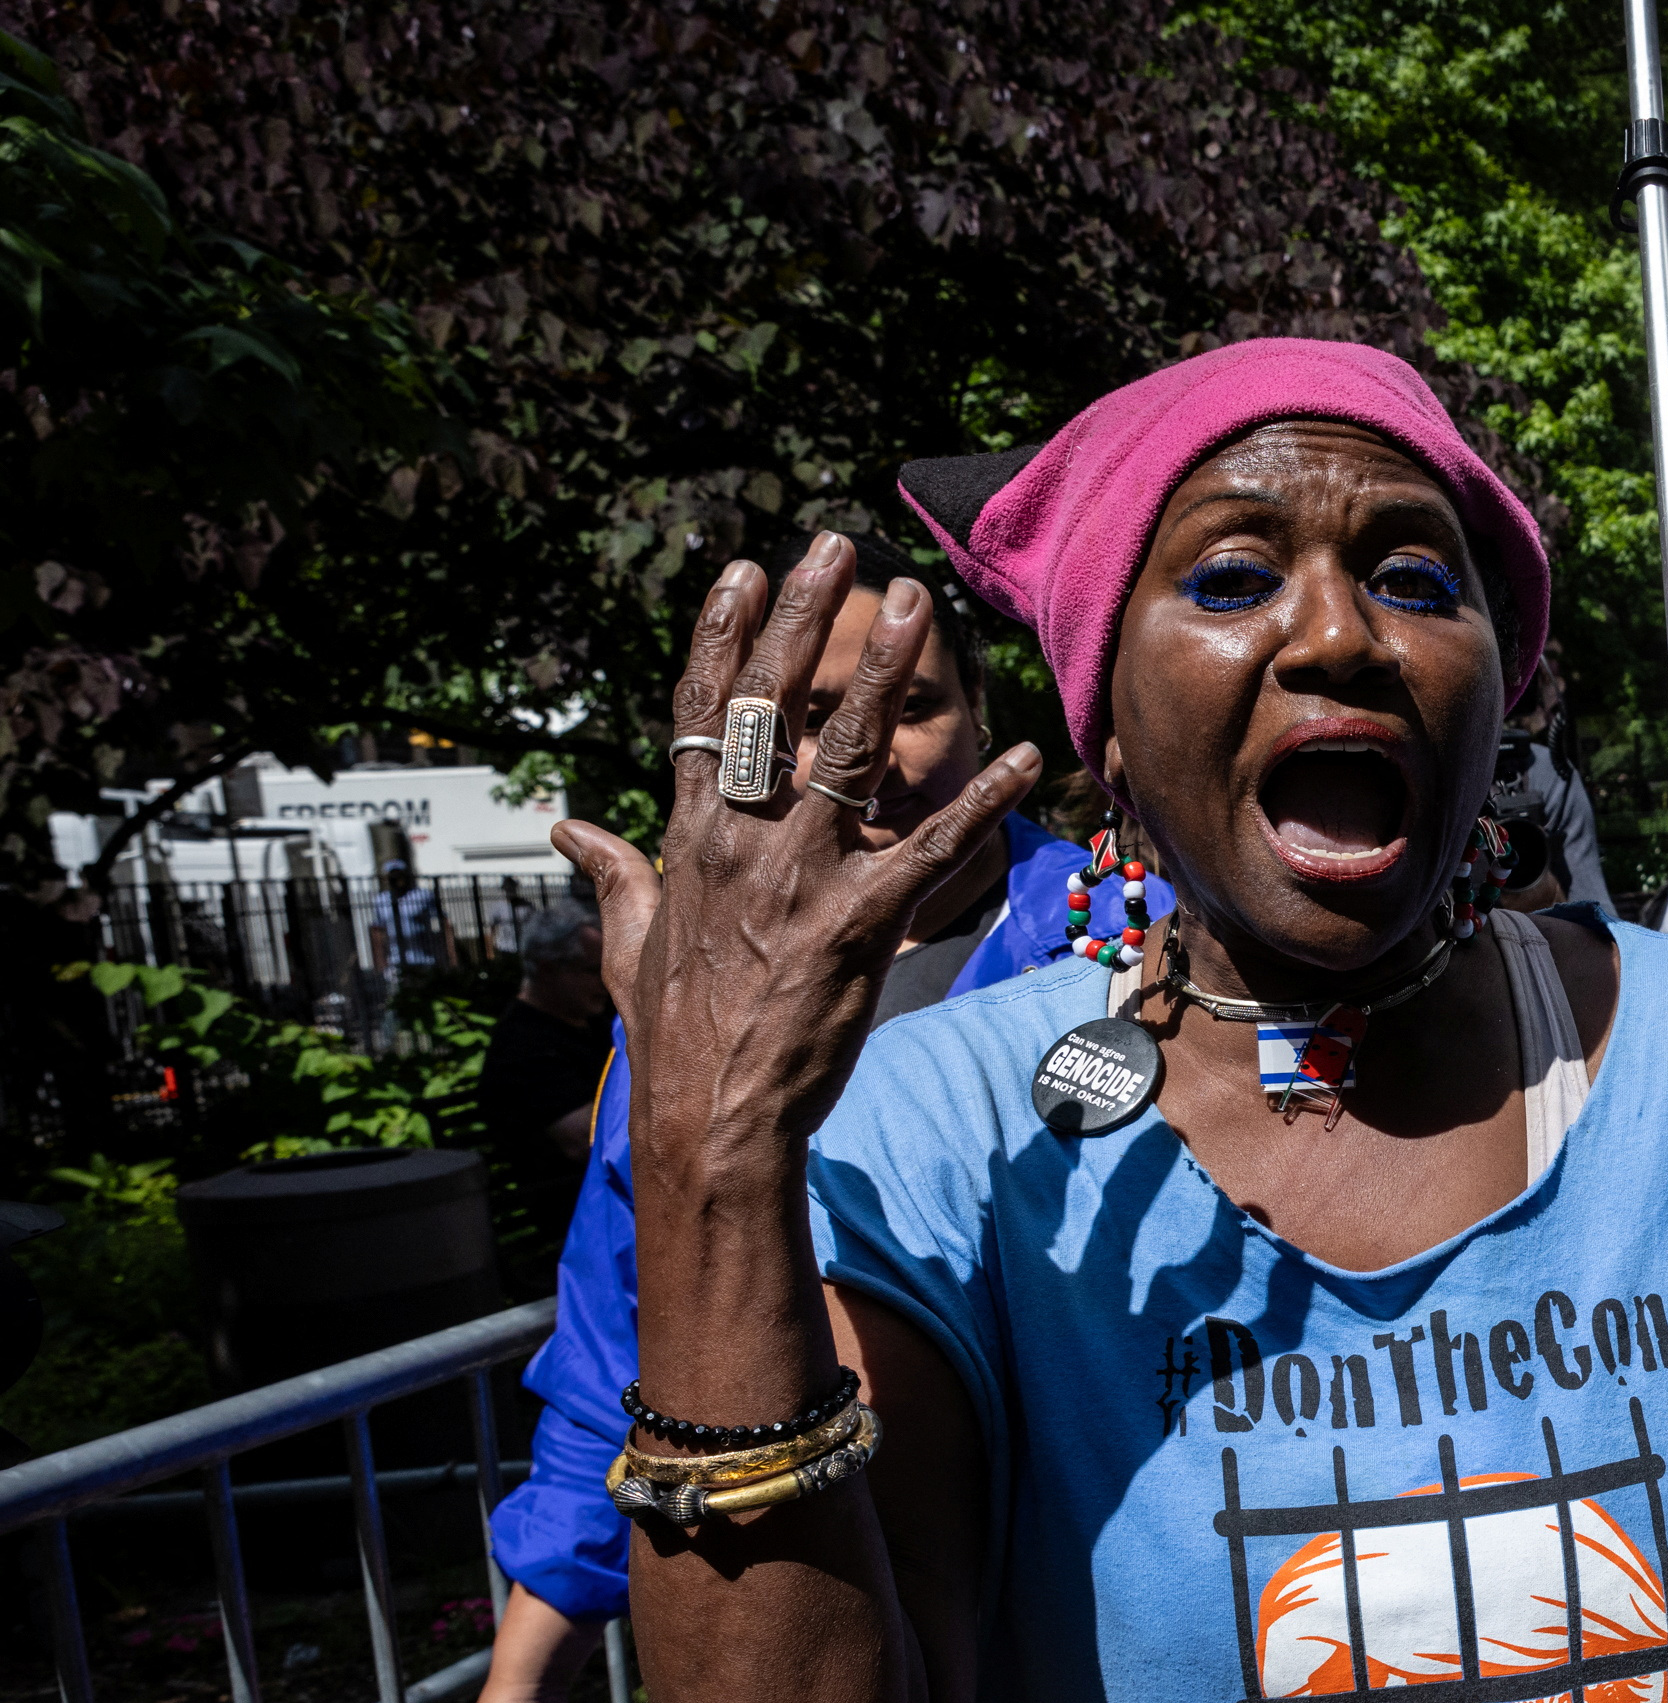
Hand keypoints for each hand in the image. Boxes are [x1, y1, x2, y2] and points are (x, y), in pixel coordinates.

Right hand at [557, 536, 1039, 1161]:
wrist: (709, 1117)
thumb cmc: (677, 1035)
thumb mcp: (630, 943)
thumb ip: (611, 874)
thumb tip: (568, 829)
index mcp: (688, 839)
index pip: (702, 714)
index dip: (722, 637)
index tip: (741, 570)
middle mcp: (740, 843)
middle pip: (773, 706)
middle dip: (804, 619)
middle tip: (834, 545)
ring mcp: (799, 880)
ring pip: (847, 754)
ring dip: (887, 676)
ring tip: (920, 607)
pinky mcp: (857, 925)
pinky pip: (931, 849)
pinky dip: (980, 799)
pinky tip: (1024, 756)